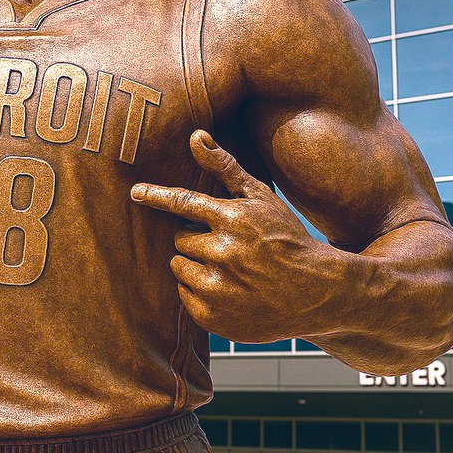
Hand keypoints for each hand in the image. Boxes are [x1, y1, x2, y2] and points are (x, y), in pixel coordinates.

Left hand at [130, 130, 331, 342]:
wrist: (316, 291)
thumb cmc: (285, 236)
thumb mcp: (260, 197)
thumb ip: (224, 166)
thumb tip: (195, 136)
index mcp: (231, 218)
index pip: (182, 202)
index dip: (156, 197)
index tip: (135, 193)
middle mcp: (222, 252)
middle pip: (180, 239)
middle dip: (197, 239)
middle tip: (227, 246)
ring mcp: (217, 287)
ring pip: (179, 267)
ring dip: (195, 264)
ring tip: (229, 268)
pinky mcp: (213, 316)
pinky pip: (185, 296)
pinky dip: (199, 291)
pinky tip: (229, 289)